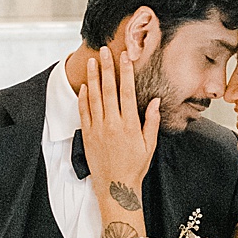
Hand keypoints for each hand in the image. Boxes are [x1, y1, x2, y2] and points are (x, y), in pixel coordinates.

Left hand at [79, 45, 158, 237]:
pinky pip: (84, 112)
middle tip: (104, 51)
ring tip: (91, 62)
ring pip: (94, 98)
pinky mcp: (87, 136)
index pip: (127, 92)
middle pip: (109, 90)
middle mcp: (112, 124)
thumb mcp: (149, 145)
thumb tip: (154, 101)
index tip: (124, 57)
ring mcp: (97, 129)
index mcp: (129, 125)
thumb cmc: (135, 167)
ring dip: (93, 78)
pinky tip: (84, 86)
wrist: (116, 187)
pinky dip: (83, 98)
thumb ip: (151, 121)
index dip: (125, 73)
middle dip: (106, 68)